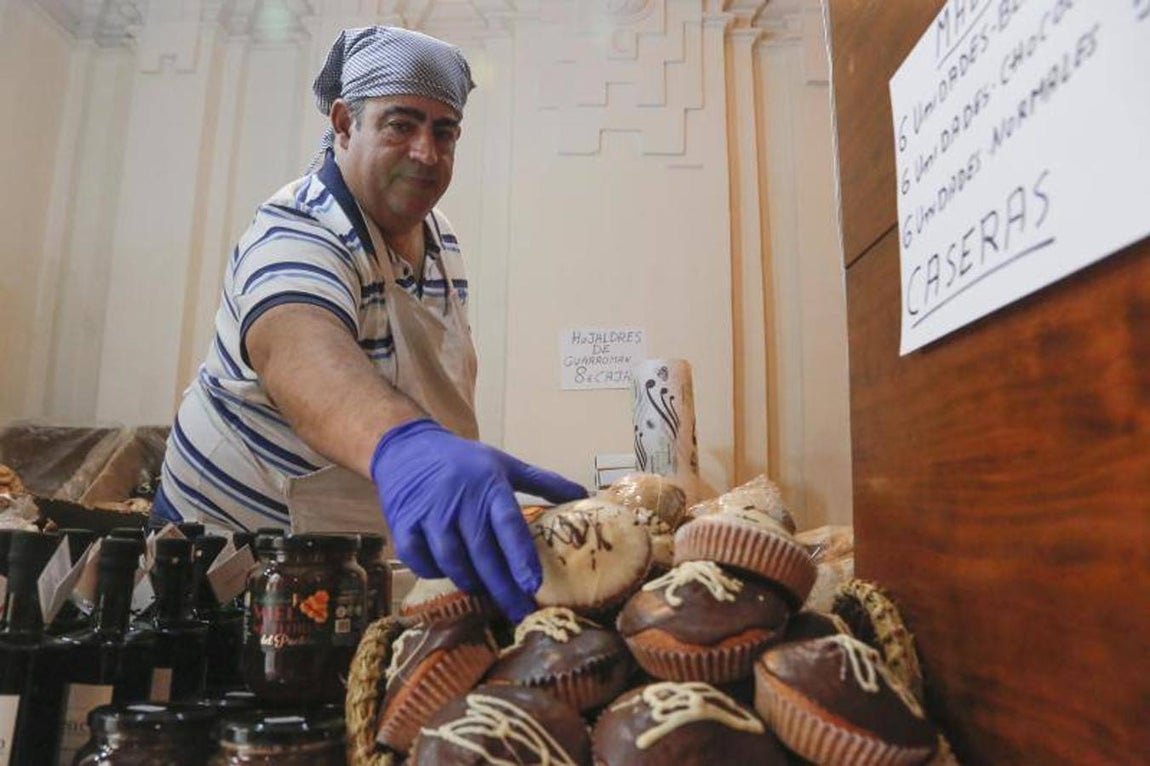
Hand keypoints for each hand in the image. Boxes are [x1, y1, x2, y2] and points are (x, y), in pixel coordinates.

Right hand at [371, 418, 587, 620]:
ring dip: (471, 581)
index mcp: (489, 487)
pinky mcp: (404, 525)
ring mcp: (429, 515)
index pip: (508, 525)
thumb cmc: (464, 461)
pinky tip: (449, 573)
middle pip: (482, 553)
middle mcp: (459, 502)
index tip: (533, 584)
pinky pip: (421, 561)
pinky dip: (435, 572)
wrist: (409, 447)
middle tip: (519, 613)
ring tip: (486, 593)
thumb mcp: (504, 464)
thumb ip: (543, 482)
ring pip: (452, 561)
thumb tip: (583, 495)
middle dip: (502, 587)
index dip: (520, 557)